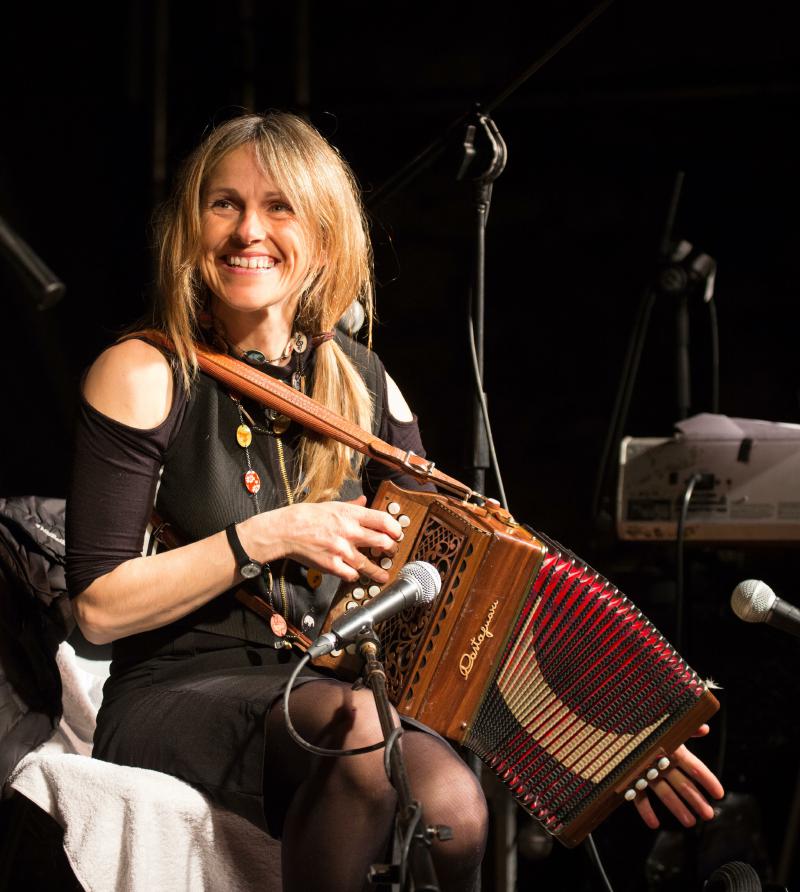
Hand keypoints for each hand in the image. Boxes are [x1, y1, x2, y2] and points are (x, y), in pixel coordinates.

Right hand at [252, 496, 401, 583]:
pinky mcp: (332, 565)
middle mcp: (349, 532)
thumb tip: (365, 501)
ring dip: (378, 571)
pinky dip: (355, 576)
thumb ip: (351, 506)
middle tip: (392, 552)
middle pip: (382, 542)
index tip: (397, 534)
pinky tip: (355, 574)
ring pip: (369, 564)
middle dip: (391, 549)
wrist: (286, 530)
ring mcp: (341, 550)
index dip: (395, 529)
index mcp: (351, 514)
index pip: (383, 520)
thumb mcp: (332, 505)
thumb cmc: (307, 516)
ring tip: (383, 575)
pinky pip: (351, 574)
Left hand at [633, 724, 724, 828]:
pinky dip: (646, 811)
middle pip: (683, 784)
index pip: (694, 767)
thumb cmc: (639, 719)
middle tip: (708, 815)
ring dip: (677, 808)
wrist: (610, 722)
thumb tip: (705, 728)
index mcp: (672, 749)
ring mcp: (647, 772)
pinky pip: (640, 797)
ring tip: (689, 823)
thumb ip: (684, 727)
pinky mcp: (631, 778)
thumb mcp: (663, 721)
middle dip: (696, 800)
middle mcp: (661, 762)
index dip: (707, 780)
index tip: (720, 794)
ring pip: (665, 793)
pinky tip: (654, 824)